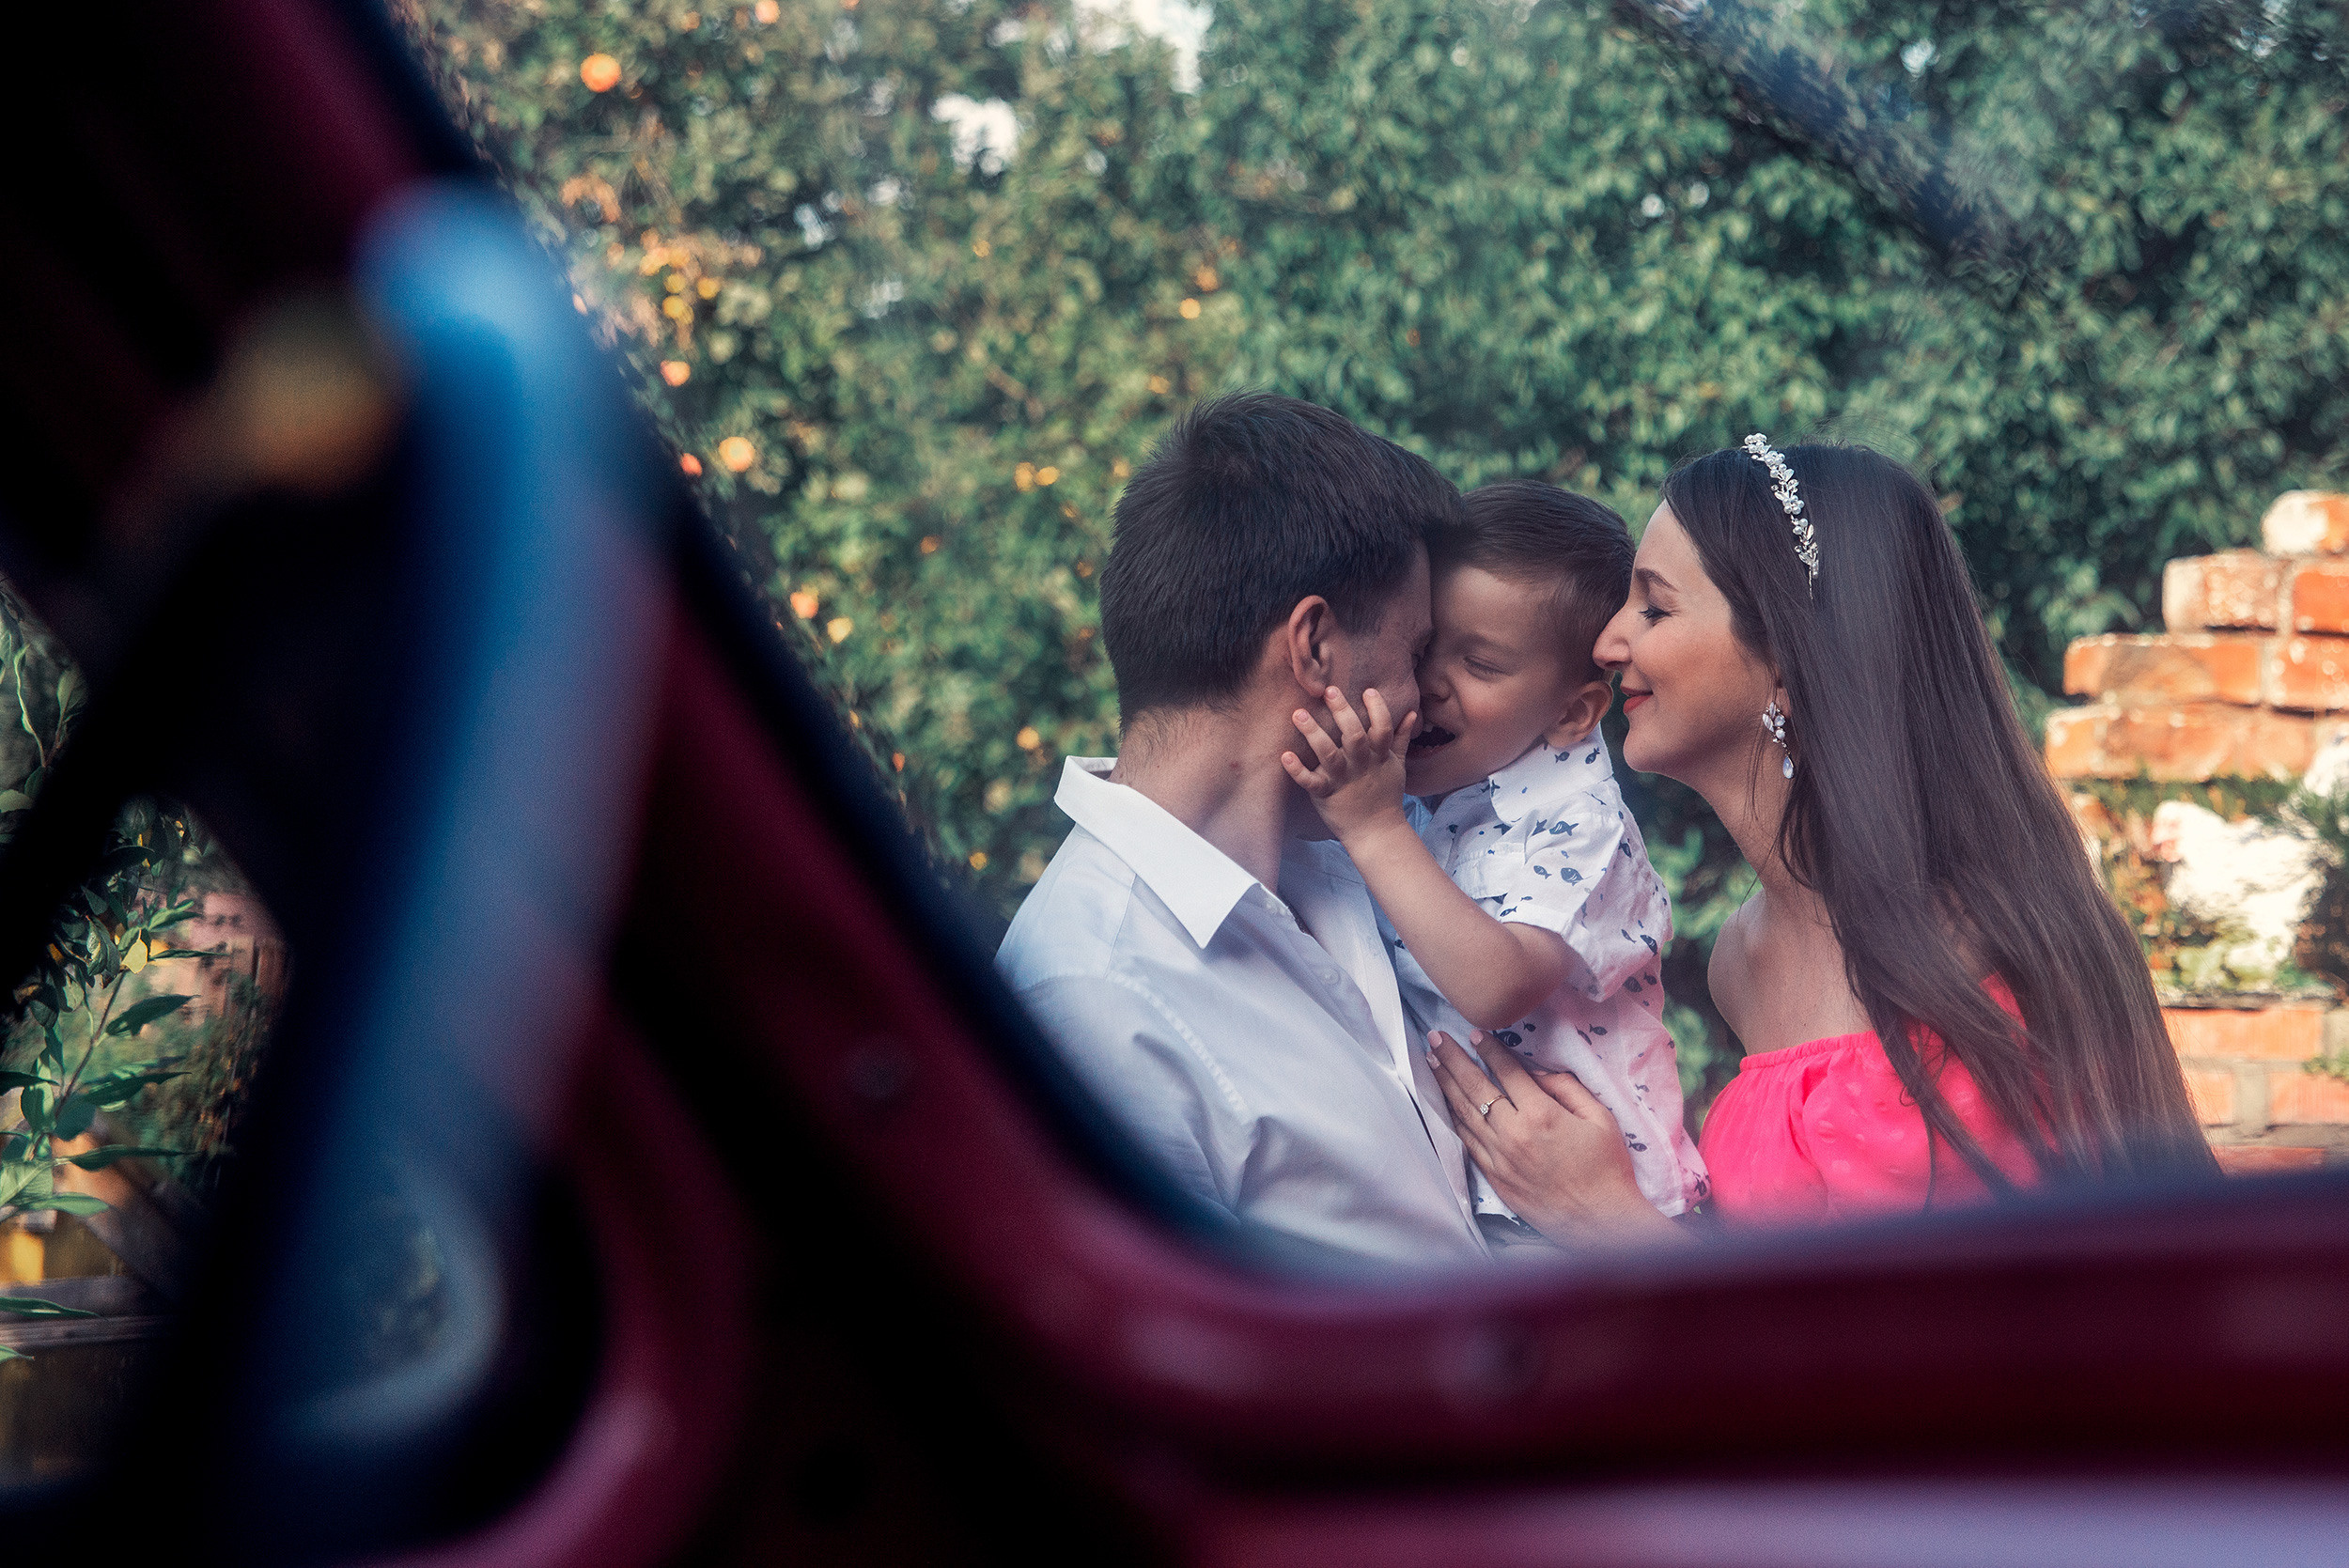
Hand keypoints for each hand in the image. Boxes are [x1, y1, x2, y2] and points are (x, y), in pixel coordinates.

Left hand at [1280, 686, 1417, 842]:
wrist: (1376, 831)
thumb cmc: (1385, 794)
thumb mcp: (1397, 765)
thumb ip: (1401, 737)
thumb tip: (1410, 712)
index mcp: (1378, 757)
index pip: (1382, 729)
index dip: (1377, 709)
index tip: (1368, 691)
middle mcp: (1360, 765)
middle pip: (1353, 736)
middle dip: (1342, 712)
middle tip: (1329, 690)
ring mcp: (1342, 780)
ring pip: (1328, 754)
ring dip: (1313, 733)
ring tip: (1298, 714)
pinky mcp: (1325, 794)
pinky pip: (1310, 782)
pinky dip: (1297, 770)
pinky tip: (1286, 756)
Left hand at [1427, 1029, 1685, 1246]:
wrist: (1600, 1221)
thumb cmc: (1607, 1167)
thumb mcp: (1599, 1117)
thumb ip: (1566, 1087)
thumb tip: (1535, 1072)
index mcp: (1541, 1114)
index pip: (1507, 1072)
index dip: (1490, 1049)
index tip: (1475, 1033)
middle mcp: (1513, 1134)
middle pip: (1475, 1087)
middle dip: (1453, 1059)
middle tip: (1436, 1037)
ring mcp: (1500, 1158)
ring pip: (1464, 1113)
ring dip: (1446, 1085)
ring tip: (1432, 1062)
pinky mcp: (1495, 1177)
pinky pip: (1467, 1142)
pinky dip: (1454, 1119)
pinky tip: (1445, 1104)